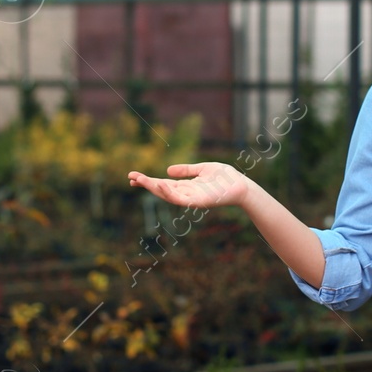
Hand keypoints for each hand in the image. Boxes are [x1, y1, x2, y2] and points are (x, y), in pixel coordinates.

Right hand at [128, 162, 249, 210]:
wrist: (241, 186)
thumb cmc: (225, 178)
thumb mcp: (202, 169)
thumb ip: (186, 170)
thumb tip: (167, 171)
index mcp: (186, 186)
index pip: (163, 184)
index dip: (148, 181)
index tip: (133, 176)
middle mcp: (186, 194)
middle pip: (162, 190)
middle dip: (146, 184)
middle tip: (130, 177)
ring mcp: (191, 199)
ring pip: (168, 195)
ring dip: (154, 188)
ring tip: (140, 180)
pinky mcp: (198, 202)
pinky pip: (181, 199)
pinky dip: (169, 193)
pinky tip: (160, 185)